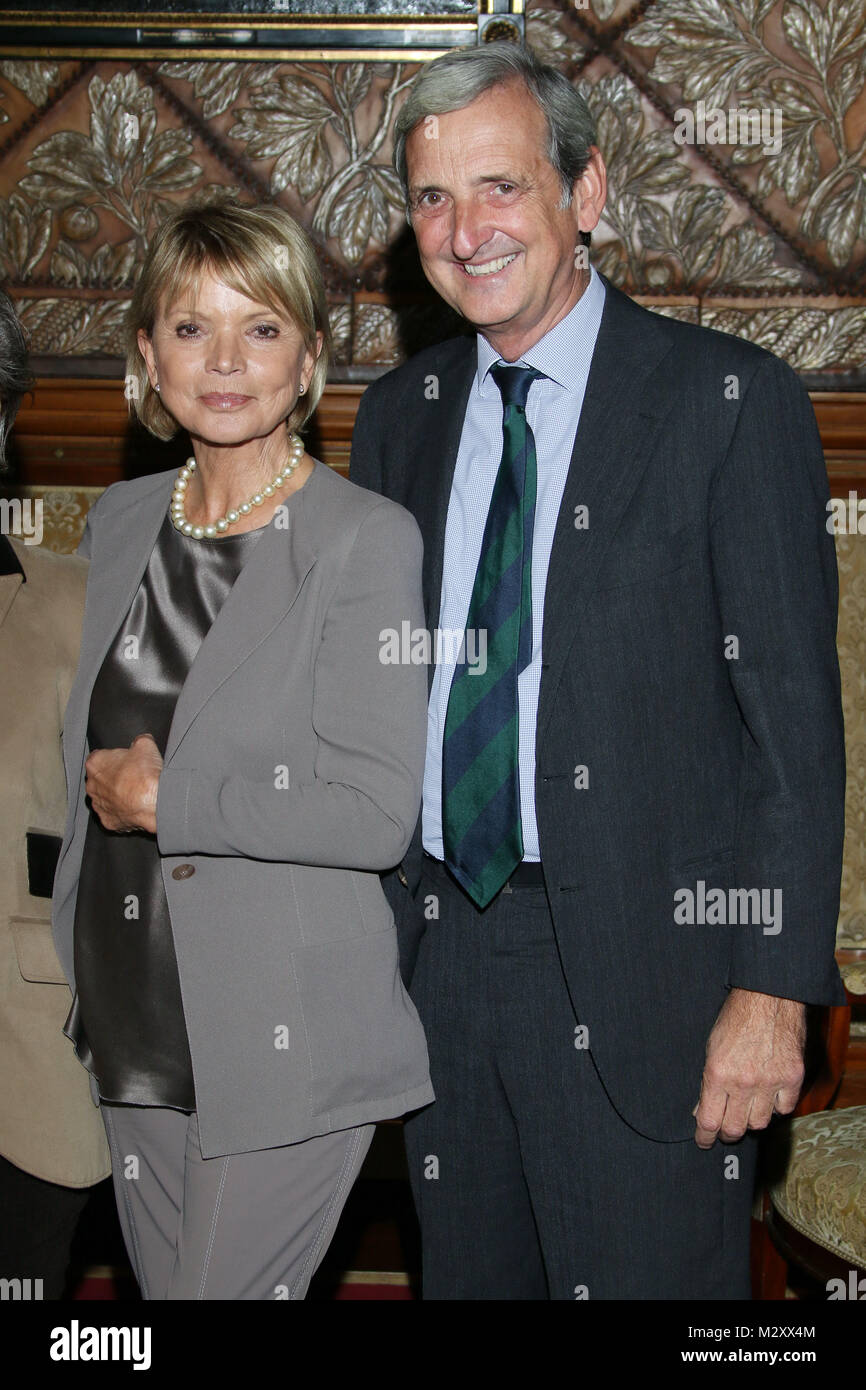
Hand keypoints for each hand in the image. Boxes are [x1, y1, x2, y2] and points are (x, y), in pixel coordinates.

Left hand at [85, 733, 162, 834]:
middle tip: (132, 776)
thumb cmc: (145, 775)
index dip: (114, 758)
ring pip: (105, 798)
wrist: (155, 802)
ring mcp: (99, 805)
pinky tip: (135, 807)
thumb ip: (139, 740)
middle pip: (100, 779)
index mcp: (95, 764)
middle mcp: (92, 786)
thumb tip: (142, 741)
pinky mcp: (108, 821)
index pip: (99, 757)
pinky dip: (122, 812)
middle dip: (113, 777)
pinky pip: (114, 815)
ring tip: (135, 793)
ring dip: (117, 795)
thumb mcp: (146, 745)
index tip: (125, 761)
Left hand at [693, 987, 805, 1147]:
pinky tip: (769, 1097)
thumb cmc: (735, 1018)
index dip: (705, 1137)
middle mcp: (743, 1083)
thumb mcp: (711, 1048)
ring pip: (760, 1123)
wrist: (768, 997)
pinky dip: (776, 1107)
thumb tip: (702, 1110)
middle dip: (727, 1133)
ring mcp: (770, 1082)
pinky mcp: (792, 1078)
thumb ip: (707, 1082)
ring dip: (752, 1119)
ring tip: (747, 1109)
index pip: (709, 1121)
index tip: (704, 1142)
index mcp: (717, 1074)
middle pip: (735, 1129)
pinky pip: (784, 1109)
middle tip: (725, 1129)